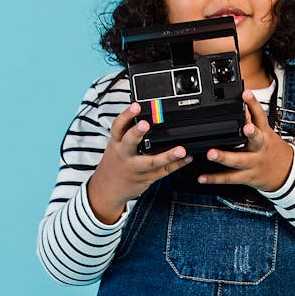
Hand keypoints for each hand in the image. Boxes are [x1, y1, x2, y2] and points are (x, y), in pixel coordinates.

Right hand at [87, 102, 192, 223]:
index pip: (118, 126)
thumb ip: (128, 131)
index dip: (126, 115)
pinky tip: (186, 158)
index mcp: (116, 143)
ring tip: (180, 150)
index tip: (136, 106)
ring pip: (151, 162)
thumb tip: (142, 111)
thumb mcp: (116, 145)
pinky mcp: (146, 178)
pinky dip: (176, 164)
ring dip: (167, 156)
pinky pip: (163, 171)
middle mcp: (124, 155)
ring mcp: (135, 168)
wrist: (108, 189)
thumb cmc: (116, 162)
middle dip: (137, 133)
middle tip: (145, 124)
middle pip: (130, 143)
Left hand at [196, 90, 294, 192]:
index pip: (260, 116)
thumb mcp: (267, 134)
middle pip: (256, 139)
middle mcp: (260, 148)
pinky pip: (229, 178)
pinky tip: (202, 177)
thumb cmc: (272, 150)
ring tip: (211, 154)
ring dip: (224, 157)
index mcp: (265, 135)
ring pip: (239, 161)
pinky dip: (214, 178)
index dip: (254, 104)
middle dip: (251, 132)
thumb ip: (253, 120)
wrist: (286, 174)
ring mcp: (253, 164)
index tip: (246, 93)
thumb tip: (242, 104)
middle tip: (243, 127)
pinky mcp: (247, 177)